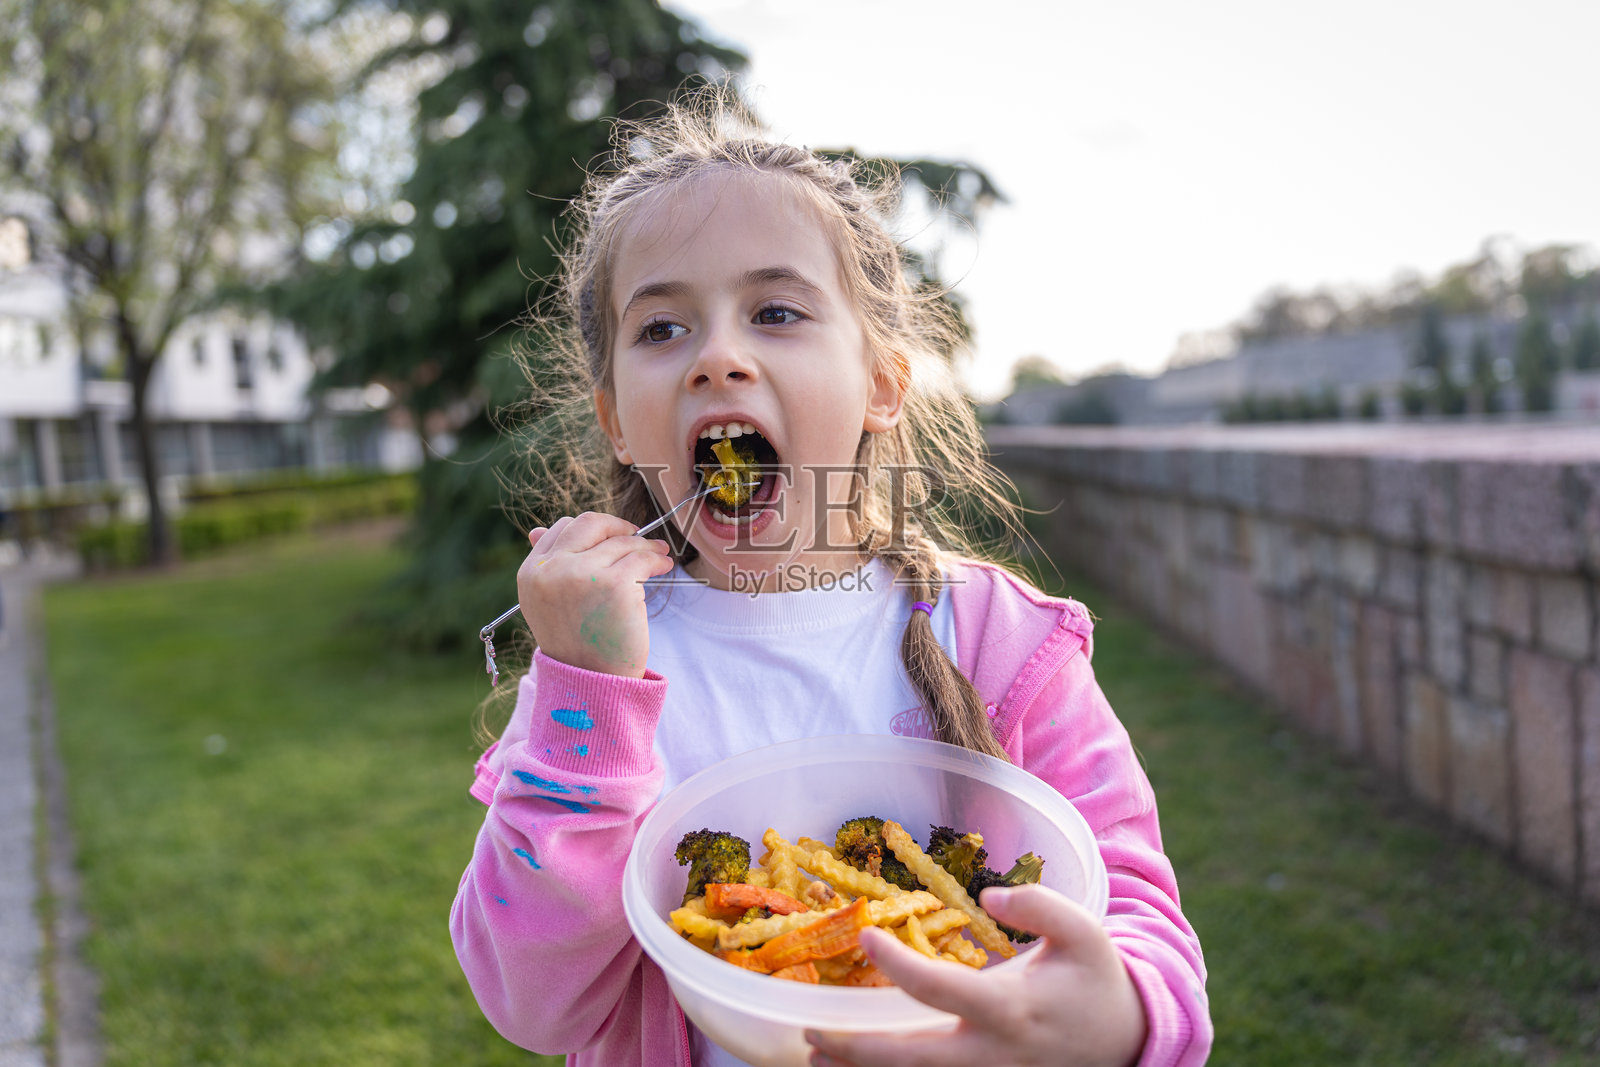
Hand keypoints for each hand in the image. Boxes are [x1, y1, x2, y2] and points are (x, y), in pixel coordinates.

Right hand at [516, 513, 674, 677]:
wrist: (591, 684)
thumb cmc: (576, 646)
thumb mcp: (547, 604)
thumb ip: (548, 568)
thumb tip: (539, 529)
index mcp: (531, 573)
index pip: (560, 529)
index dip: (590, 530)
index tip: (610, 537)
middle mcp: (552, 570)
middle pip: (590, 524)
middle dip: (616, 526)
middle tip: (636, 534)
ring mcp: (583, 575)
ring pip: (621, 542)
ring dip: (644, 545)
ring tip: (659, 554)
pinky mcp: (615, 584)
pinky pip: (642, 558)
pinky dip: (656, 559)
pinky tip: (663, 566)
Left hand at [806, 885, 1146, 1066]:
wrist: (1127, 1042)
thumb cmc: (1095, 980)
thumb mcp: (1083, 932)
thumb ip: (1039, 906)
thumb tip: (988, 896)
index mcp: (1011, 1008)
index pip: (940, 989)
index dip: (898, 964)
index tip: (866, 933)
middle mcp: (992, 1054)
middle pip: (910, 1058)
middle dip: (854, 1047)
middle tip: (811, 1027)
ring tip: (814, 1052)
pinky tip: (855, 1064)